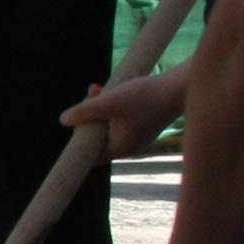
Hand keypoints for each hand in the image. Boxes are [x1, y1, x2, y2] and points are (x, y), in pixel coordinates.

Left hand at [64, 70, 186, 159]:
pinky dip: (115, 108)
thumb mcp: (108, 102)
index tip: (74, 126)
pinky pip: (123, 120)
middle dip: (89, 118)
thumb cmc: (144, 97)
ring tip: (97, 88)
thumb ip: (84, 111)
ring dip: (101, 109)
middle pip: (100, 137)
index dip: (80, 142)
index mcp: (120, 148)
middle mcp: (131, 147)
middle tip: (88, 96)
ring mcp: (140, 136)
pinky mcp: (147, 124)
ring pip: (111, 126)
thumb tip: (63, 120)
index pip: (92, 155)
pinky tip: (114, 89)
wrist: (180, 88)